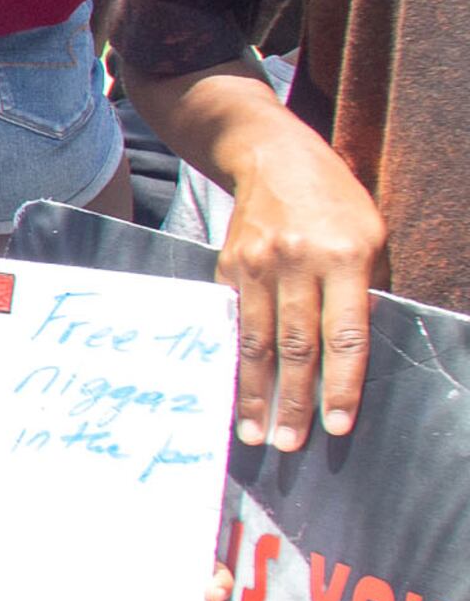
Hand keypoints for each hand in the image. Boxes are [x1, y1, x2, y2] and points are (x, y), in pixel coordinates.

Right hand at [219, 125, 383, 448]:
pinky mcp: (229, 267)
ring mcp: (257, 265)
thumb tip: (354, 353)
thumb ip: (365, 291)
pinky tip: (234, 390)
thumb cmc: (336, 202)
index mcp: (345, 257)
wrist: (273, 156)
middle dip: (293, 400)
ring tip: (256, 431)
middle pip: (296, 346)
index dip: (342, 385)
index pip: (345, 336)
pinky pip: (235, 323)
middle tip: (289, 444)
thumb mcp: (372, 237)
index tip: (337, 426)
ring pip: (258, 340)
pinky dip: (236, 361)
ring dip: (256, 391)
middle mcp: (298, 262)